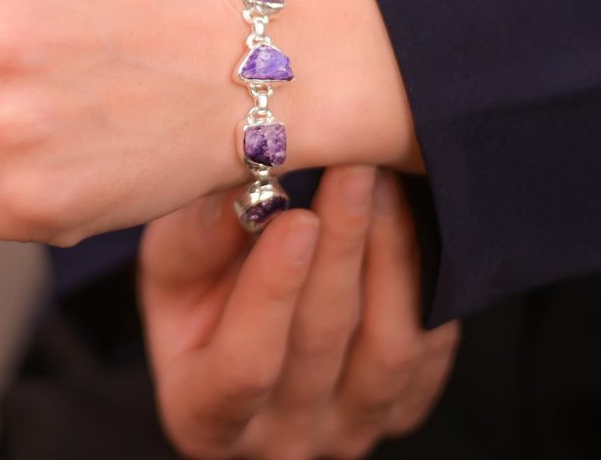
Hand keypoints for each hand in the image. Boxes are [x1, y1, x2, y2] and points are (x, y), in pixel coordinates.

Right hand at [139, 167, 459, 459]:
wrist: (237, 304)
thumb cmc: (194, 281)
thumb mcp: (170, 257)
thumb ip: (201, 234)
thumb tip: (248, 187)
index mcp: (201, 414)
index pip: (243, 367)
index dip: (273, 292)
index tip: (296, 218)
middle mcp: (278, 440)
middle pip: (322, 342)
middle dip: (343, 243)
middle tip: (355, 167)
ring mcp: (346, 430)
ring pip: (388, 348)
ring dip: (390, 252)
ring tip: (385, 178)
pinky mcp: (401, 410)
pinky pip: (430, 350)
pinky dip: (425, 280)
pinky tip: (412, 216)